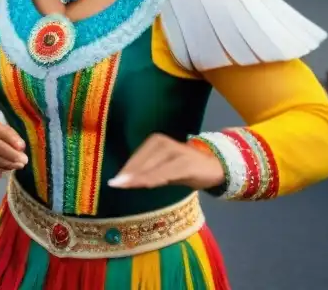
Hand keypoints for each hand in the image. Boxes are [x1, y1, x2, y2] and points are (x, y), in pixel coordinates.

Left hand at [108, 133, 224, 190]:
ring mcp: (176, 151)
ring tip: (124, 185)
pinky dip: (156, 177)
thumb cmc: (184, 169)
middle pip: (142, 161)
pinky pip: (167, 171)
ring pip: (153, 166)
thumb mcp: (163, 169)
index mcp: (156, 142)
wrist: (214, 167)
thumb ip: (147, 172)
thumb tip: (124, 180)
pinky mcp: (186, 163)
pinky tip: (146, 184)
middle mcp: (164, 143)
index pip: (136, 157)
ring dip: (138, 176)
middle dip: (128, 174)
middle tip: (114, 185)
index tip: (113, 183)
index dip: (126, 170)